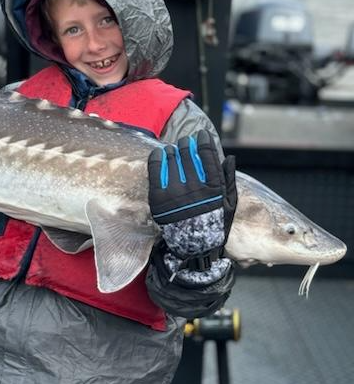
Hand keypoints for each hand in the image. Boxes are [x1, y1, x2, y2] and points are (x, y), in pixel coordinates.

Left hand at [148, 130, 236, 275]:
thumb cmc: (215, 224)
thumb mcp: (229, 204)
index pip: (207, 154)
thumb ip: (229, 179)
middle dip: (187, 143)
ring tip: (174, 149)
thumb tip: (229, 156)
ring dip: (173, 150)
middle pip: (188, 153)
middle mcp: (194, 189)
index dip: (204, 139)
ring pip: (171, 159)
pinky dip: (157, 158)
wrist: (193, 248)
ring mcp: (174, 194)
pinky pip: (154, 170)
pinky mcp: (158, 199)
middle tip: (186, 142)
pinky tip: (160, 153)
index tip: (202, 135)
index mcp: (213, 188)